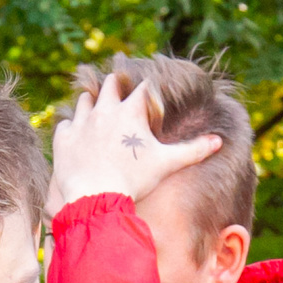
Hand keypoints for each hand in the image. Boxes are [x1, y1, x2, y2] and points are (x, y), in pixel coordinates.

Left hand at [47, 73, 223, 212]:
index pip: (143, 88)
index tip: (149, 97)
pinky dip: (72, 128)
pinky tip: (77, 136)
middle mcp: (104, 108)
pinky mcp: (64, 137)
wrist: (95, 197)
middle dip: (116, 87)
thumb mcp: (166, 164)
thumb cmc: (133, 180)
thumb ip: (193, 150)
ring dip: (92, 103)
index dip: (147, 91)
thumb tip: (219, 141)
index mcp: (130, 110)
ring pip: (85, 99)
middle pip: (110, 84)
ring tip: (97, 112)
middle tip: (120, 93)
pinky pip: (65, 124)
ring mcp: (81, 121)